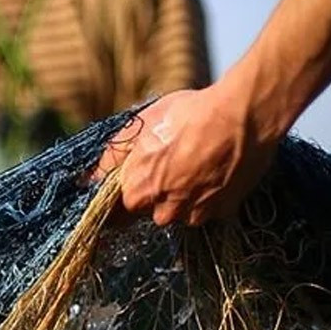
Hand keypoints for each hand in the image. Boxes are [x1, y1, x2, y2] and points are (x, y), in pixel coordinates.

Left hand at [94, 86, 279, 226]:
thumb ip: (112, 157)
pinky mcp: (223, 212)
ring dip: (182, 195)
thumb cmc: (186, 115)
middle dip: (156, 192)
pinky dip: (207, 195)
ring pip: (179, 211)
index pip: (117, 213)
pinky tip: (214, 170)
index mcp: (136, 192)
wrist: (242, 115)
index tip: (131, 186)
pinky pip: (206, 209)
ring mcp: (195, 215)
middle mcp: (164, 212)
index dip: (122, 198)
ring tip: (195, 162)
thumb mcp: (139, 126)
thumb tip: (88, 178)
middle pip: (150, 211)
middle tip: (170, 161)